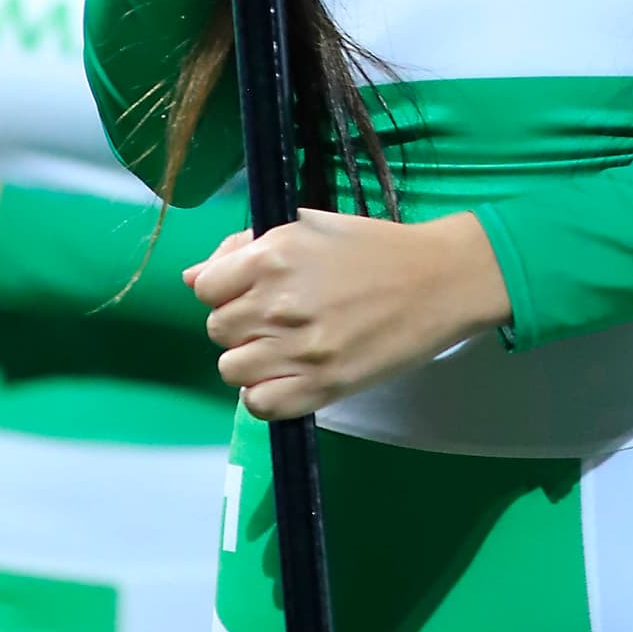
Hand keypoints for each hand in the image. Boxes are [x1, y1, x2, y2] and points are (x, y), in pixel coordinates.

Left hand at [184, 209, 512, 420]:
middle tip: (276, 317)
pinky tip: (289, 375)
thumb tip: (194, 277)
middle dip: (240, 323)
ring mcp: (298, 348)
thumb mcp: (309, 226)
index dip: (224, 289)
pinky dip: (266, 394)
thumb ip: (247, 247)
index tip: (250, 289)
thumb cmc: (374, 246)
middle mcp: (278, 302)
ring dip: (251, 359)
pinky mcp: (321, 386)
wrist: (438, 280)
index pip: (206, 287)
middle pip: (217, 329)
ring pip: (232, 369)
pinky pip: (259, 405)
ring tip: (285, 346)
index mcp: (274, 255)